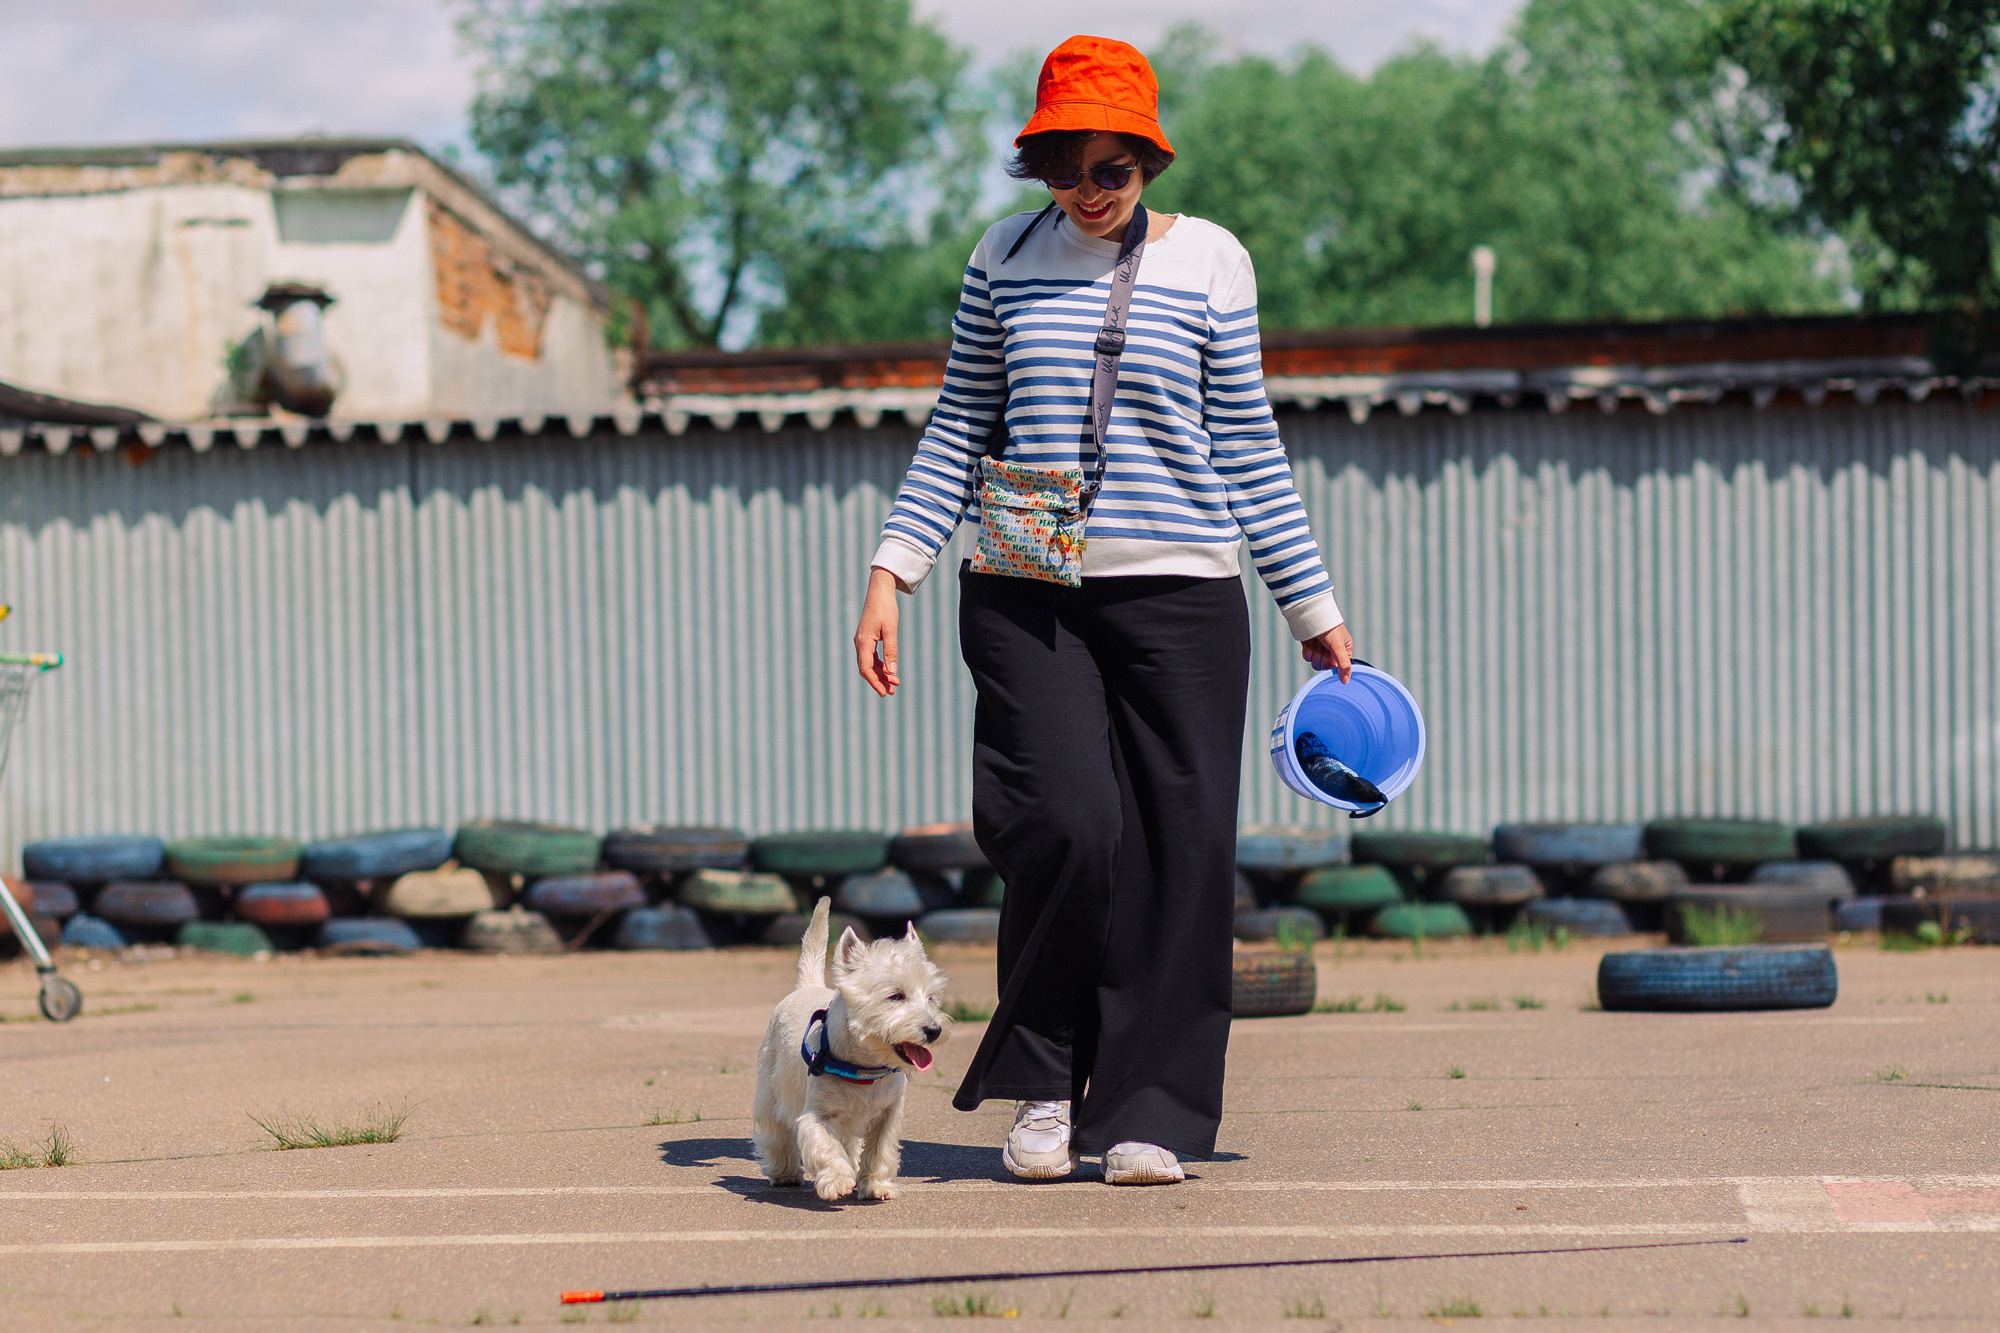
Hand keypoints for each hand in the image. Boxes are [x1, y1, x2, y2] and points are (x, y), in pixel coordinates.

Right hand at [853, 567, 902, 697]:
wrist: (879, 591)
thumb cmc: (886, 608)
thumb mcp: (891, 630)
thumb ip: (891, 651)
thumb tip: (892, 672)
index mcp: (863, 642)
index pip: (866, 669)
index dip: (874, 682)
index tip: (884, 692)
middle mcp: (859, 643)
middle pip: (866, 669)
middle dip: (879, 681)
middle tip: (892, 691)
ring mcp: (862, 641)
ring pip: (869, 664)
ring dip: (880, 674)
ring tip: (894, 683)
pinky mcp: (867, 638)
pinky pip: (871, 657)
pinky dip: (880, 665)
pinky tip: (889, 671)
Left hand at [1301, 623, 1353, 682]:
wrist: (1312, 615)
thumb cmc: (1329, 628)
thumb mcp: (1338, 646)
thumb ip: (1343, 664)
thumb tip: (1346, 681)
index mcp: (1344, 651)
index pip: (1340, 668)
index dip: (1333, 666)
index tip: (1331, 659)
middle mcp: (1333, 652)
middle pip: (1325, 667)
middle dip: (1322, 657)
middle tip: (1323, 646)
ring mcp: (1320, 650)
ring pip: (1315, 663)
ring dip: (1314, 653)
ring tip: (1317, 641)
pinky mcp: (1310, 647)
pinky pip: (1307, 657)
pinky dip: (1307, 650)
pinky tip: (1310, 641)